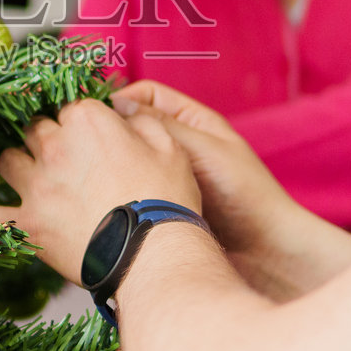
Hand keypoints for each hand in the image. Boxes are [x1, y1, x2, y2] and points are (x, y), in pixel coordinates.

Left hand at [0, 98, 200, 282]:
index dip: (80, 123)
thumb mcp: (170, 148)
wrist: (153, 256)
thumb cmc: (164, 201)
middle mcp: (54, 146)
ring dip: (19, 166)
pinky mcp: (27, 222)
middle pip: (35, 129)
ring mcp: (36, 184)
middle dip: (47, 139)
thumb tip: (124, 113)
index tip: (89, 138)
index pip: (70, 107)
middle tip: (65, 160)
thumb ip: (143, 121)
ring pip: (7, 160)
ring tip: (34, 180)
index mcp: (87, 121)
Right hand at [111, 81, 301, 257]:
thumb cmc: (245, 194)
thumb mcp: (203, 149)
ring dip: (114, 165)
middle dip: (112, 134)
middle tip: (87, 145)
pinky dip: (119, 191)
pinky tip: (106, 198)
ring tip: (94, 173)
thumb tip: (117, 103)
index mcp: (192, 122)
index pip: (146, 96)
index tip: (96, 116)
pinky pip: (133, 190)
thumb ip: (162, 125)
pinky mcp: (160, 205)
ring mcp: (167, 177)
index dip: (120, 101)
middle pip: (134, 129)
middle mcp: (177, 146)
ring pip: (131, 161)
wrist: (263, 253)